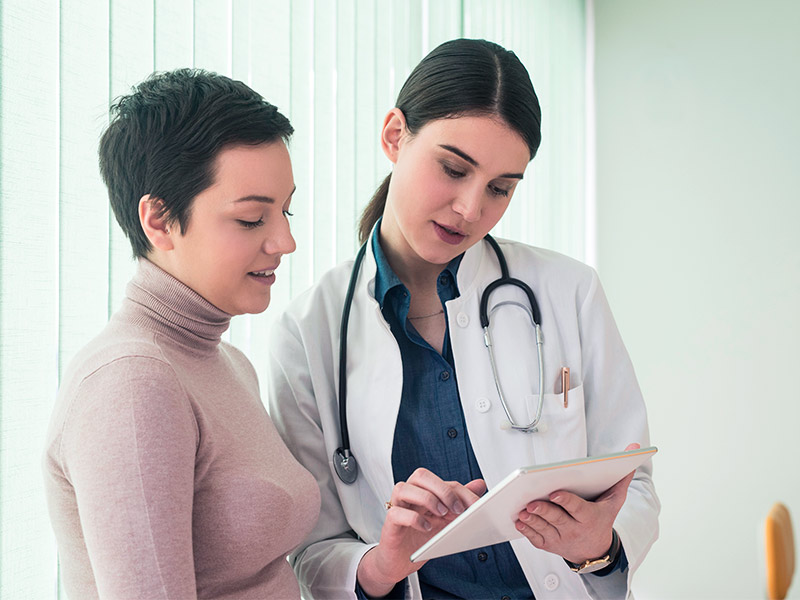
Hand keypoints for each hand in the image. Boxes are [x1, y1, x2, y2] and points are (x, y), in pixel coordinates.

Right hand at [357, 468, 485, 596]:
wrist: (399, 561)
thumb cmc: (419, 538)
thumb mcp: (445, 520)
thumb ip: (460, 501)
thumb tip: (480, 484)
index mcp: (423, 491)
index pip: (443, 482)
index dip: (461, 491)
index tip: (475, 505)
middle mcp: (409, 494)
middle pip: (421, 476)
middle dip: (442, 489)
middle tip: (456, 508)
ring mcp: (397, 506)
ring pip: (404, 488)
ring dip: (427, 499)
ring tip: (441, 514)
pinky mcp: (390, 522)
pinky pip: (397, 513)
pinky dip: (414, 518)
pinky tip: (426, 527)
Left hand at [514, 443, 639, 563]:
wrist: (596, 549)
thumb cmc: (603, 518)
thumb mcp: (615, 500)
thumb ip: (622, 476)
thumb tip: (634, 449)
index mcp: (589, 518)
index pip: (577, 509)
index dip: (566, 501)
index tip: (554, 493)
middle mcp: (575, 530)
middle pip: (558, 519)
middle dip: (544, 511)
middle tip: (531, 503)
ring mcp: (561, 539)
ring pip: (545, 529)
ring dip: (532, 521)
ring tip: (523, 511)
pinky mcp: (550, 545)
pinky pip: (536, 539)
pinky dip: (527, 531)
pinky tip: (519, 522)